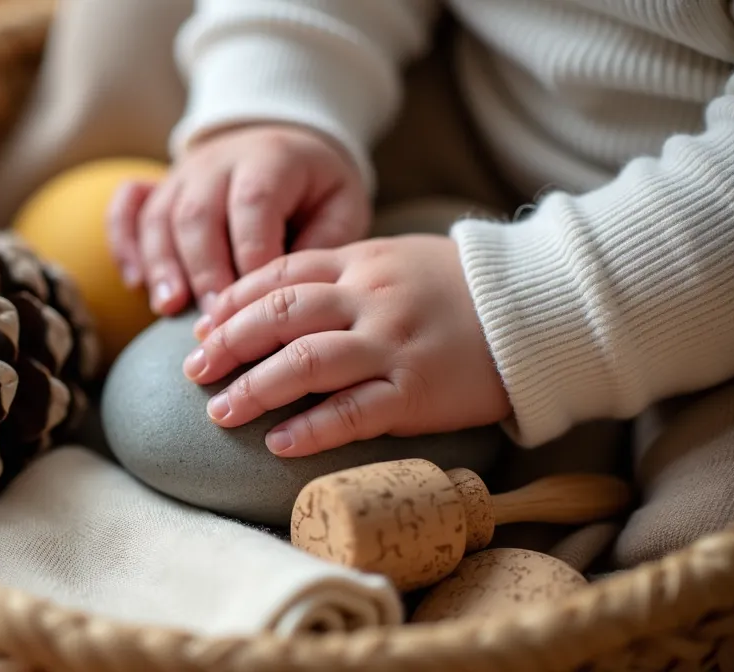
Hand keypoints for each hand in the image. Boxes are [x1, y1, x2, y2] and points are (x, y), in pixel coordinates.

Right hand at [108, 124, 369, 315]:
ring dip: (162, 265)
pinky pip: (126, 209)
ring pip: (160, 215)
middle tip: (215, 324)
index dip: (252, 257)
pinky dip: (124, 244)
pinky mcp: (157, 188)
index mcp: (270, 158)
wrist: (285, 145)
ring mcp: (182, 173)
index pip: (254, 204)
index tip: (259, 308)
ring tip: (170, 309)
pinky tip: (135, 283)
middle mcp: (218, 160)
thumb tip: (293, 297)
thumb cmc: (316, 191)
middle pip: (199, 213)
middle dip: (205, 271)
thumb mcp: (340, 206)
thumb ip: (323, 245)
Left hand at [181, 235, 510, 456]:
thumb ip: (342, 274)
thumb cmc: (461, 288)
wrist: (540, 308)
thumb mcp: (397, 260)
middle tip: (193, 370)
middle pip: (279, 315)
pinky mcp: (417, 391)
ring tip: (219, 411)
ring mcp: (393, 344)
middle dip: (228, 343)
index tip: (201, 326)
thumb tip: (275, 298)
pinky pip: (354, 411)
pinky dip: (311, 427)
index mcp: (361, 262)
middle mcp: (370, 298)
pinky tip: (278, 443)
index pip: (279, 275)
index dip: (233, 302)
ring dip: (255, 388)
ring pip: (306, 361)